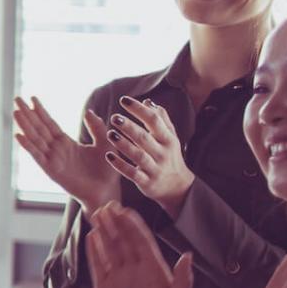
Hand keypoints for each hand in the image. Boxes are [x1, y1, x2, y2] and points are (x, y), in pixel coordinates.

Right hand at [13, 97, 120, 209]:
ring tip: (16, 112)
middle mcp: (56, 149)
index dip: (41, 111)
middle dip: (27, 114)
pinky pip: (37, 156)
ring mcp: (52, 159)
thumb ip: (97, 128)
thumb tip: (88, 112)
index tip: (32, 98)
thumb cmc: (107, 170)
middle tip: (16, 99)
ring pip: (35, 139)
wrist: (107, 191)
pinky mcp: (52, 170)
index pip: (50, 123)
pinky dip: (28, 146)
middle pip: (38, 128)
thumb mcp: (105, 143)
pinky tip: (19, 135)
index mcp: (66, 143)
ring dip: (25, 126)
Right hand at [86, 203, 192, 287]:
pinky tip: (90, 237)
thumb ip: (183, 280)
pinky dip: (94, 252)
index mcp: (154, 270)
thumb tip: (188, 256)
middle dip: (115, 223)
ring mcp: (119, 278)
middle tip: (106, 206)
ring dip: (103, 232)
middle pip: (123, 241)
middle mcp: (135, 270)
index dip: (133, 225)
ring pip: (110, 249)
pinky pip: (98, 266)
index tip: (125, 210)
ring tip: (96, 215)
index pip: (141, 242)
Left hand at [106, 96, 196, 216]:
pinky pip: (132, 173)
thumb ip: (160, 120)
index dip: (139, 109)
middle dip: (129, 127)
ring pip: (138, 155)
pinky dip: (120, 165)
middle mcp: (162, 152)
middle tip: (114, 117)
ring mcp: (155, 168)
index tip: (123, 100)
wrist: (178, 187)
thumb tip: (147, 101)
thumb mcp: (169, 138)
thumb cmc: (169, 156)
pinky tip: (108, 155)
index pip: (154, 120)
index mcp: (167, 139)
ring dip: (123, 145)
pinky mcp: (146, 182)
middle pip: (145, 137)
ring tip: (109, 134)